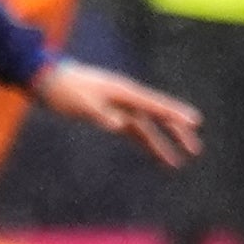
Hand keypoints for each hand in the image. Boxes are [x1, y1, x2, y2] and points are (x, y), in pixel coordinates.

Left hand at [33, 60, 202, 167]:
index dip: (175, 114)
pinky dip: (144, 141)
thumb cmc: (65, 91)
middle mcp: (126, 97)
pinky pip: (133, 129)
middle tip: (195, 149)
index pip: (155, 105)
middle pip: (158, 115)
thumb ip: (102, 115)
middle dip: (177, 132)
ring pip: (146, 126)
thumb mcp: (82, 104)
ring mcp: (119, 105)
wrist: (47, 79)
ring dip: (160, 144)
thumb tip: (122, 126)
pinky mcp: (111, 112)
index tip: (195, 122)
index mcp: (123, 92)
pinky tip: (154, 154)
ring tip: (175, 164)